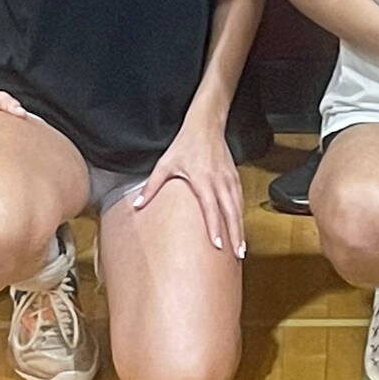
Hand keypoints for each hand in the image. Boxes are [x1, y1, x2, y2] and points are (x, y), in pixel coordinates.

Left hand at [135, 113, 246, 256]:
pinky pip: (240, 199)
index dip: (215, 228)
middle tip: (238, 255)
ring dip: (240, 228)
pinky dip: (241, 215)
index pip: (211, 208)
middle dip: (235, 234)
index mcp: (203, 180)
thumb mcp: (165, 164)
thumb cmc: (185, 144)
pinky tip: (240, 227)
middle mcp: (219, 181)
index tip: (218, 246)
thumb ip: (151, 186)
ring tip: (241, 248)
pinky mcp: (235, 176)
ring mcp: (229, 179)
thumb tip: (136, 205)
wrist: (206, 125)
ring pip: (238, 208)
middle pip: (231, 212)